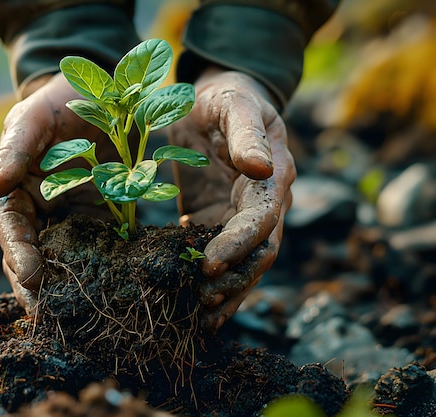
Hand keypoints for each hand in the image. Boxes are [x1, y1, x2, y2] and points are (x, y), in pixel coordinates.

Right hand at [0, 73, 117, 314]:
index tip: (30, 277)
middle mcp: (42, 213)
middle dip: (38, 289)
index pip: (11, 230)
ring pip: (66, 262)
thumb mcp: (34, 120)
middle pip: (34, 257)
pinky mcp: (104, 222)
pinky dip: (106, 272)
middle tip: (50, 316)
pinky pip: (103, 251)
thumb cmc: (58, 102)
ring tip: (80, 316)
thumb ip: (12, 151)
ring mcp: (73, 220)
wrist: (102, 94)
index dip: (18, 254)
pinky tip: (116, 290)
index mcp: (17, 191)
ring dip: (70, 290)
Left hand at [169, 68, 294, 331]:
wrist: (215, 100)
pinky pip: (220, 258)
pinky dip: (212, 283)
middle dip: (233, 280)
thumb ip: (247, 132)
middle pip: (257, 253)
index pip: (261, 221)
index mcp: (272, 178)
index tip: (209, 265)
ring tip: (200, 318)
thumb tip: (261, 167)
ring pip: (242, 265)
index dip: (238, 244)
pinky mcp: (217, 221)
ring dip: (226, 292)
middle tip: (200, 303)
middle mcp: (264, 204)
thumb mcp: (234, 103)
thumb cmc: (227, 95)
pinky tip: (193, 306)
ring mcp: (241, 217)